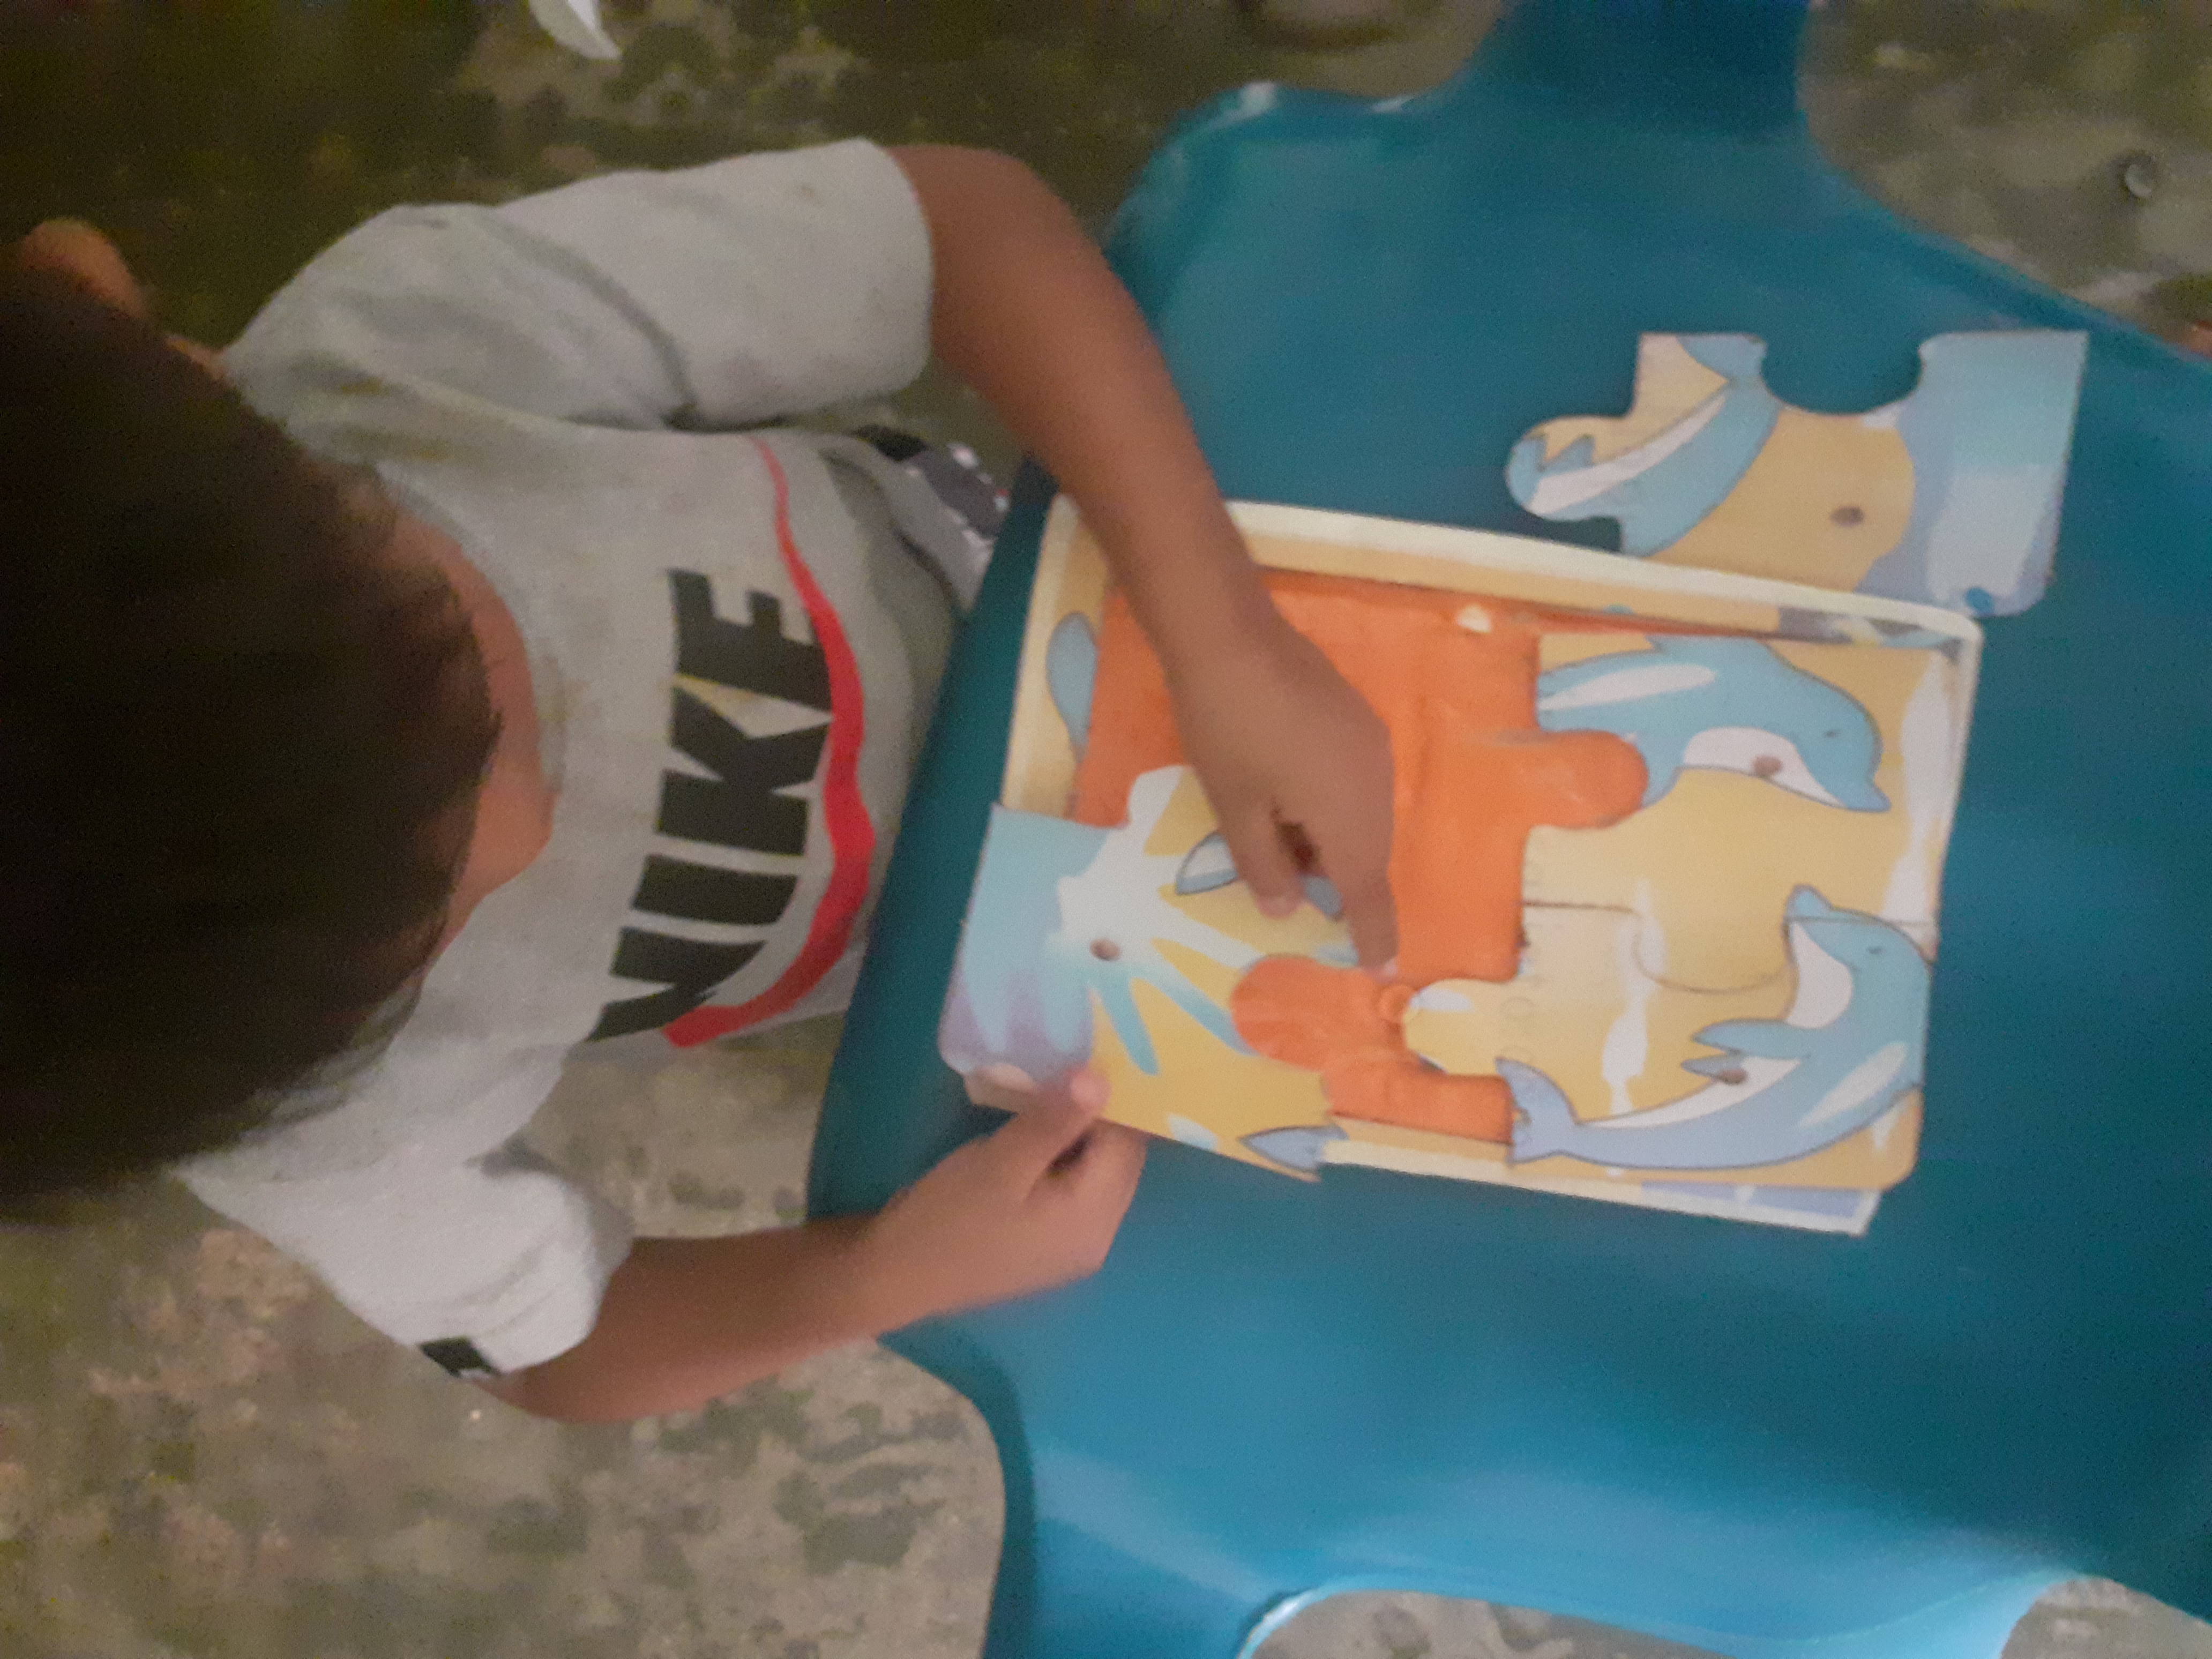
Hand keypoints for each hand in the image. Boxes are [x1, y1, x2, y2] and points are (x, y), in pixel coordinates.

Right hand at [857, 1070, 1146, 1323]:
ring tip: (1048, 1093)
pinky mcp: (1048, 1244)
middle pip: (1118, 1160)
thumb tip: (1101, 1078)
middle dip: (1097, 1115)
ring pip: (1096, 1173)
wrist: (893, 1276)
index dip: (1112, 1098)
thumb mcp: (1000, 1161)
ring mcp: (1073, 1245)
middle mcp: (1098, 1237)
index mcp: (1095, 1218)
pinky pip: (1073, 1190)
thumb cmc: (947, 1218)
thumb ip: (1055, 1120)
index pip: (1127, 1143)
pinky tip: (1035, 1134)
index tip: (1088, 1055)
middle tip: (1067, 1067)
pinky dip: (1062, 1158)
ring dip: (1078, 1134)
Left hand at [1170, 613, 1398, 971]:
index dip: (1372, 928)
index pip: (1367, 887)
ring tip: (1281, 843)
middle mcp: (1376, 782)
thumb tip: (1289, 907)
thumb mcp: (1235, 806)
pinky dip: (1331, 807)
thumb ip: (1264, 865)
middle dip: (1343, 882)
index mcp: (1349, 813)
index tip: (1380, 963)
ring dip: (1333, 841)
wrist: (1230, 632)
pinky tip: (1289, 799)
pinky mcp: (1357, 719)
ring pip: (1364, 816)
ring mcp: (1372, 745)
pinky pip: (1357, 783)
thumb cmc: (1226, 727)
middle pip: (1369, 851)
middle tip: (1300, 894)